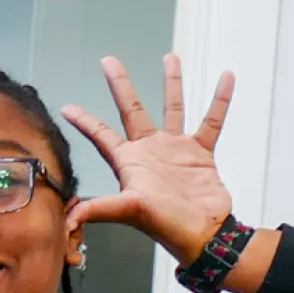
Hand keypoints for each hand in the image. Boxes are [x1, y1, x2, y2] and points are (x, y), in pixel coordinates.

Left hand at [60, 53, 238, 262]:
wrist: (203, 234)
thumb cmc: (166, 226)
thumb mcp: (129, 211)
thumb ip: (100, 209)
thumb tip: (67, 220)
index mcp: (129, 162)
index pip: (101, 135)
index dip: (84, 122)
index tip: (66, 107)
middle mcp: (149, 151)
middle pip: (132, 110)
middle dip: (120, 85)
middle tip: (108, 60)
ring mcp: (175, 149)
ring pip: (173, 107)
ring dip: (172, 83)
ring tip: (170, 57)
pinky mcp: (201, 153)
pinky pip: (212, 121)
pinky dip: (220, 100)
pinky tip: (227, 77)